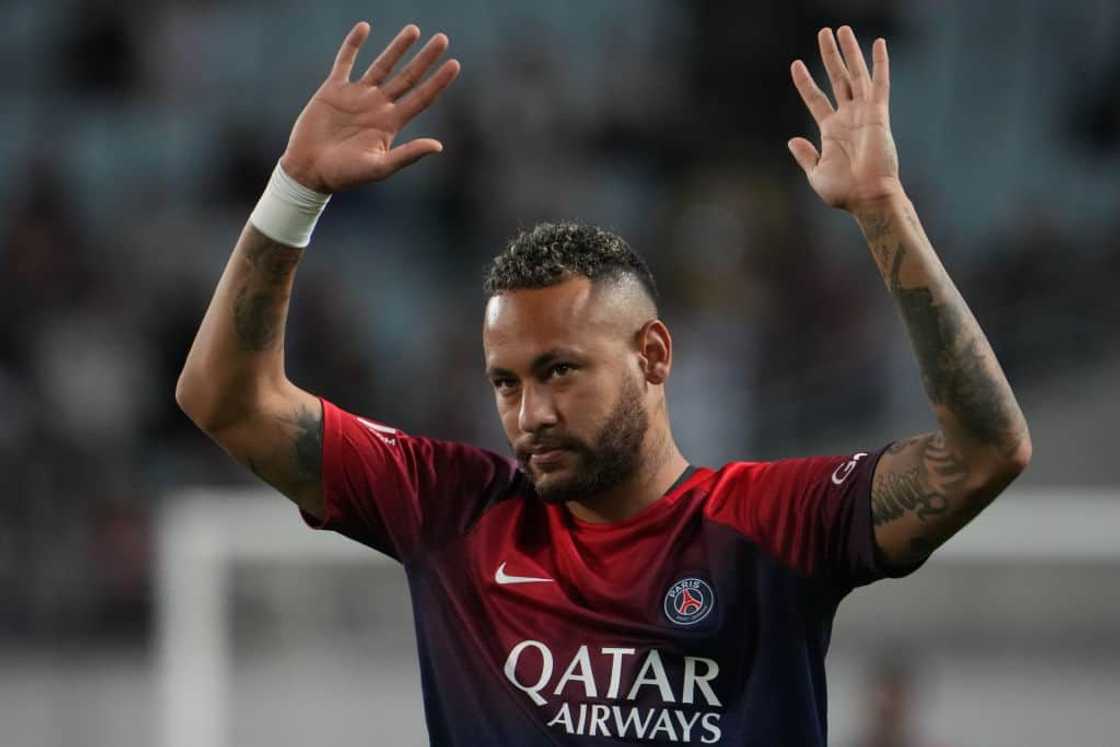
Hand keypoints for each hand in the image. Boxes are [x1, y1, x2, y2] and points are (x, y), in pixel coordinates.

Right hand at [280, 22, 459, 192]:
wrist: (309, 170)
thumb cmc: (345, 175)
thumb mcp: (379, 167)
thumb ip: (407, 155)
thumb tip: (438, 146)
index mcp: (391, 124)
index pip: (421, 98)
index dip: (438, 82)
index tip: (454, 64)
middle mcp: (378, 107)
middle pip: (408, 77)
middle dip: (425, 59)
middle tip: (443, 39)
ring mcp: (357, 96)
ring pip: (382, 65)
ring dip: (398, 47)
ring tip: (414, 30)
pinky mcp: (333, 90)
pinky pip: (345, 61)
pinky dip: (353, 44)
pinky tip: (364, 27)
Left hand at [788, 27, 901, 211]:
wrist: (867, 197)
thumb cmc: (844, 191)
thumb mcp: (816, 174)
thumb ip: (805, 155)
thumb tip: (791, 140)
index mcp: (831, 130)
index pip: (815, 98)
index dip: (805, 81)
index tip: (795, 64)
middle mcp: (847, 117)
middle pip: (836, 78)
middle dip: (830, 56)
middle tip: (824, 33)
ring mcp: (862, 113)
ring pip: (855, 74)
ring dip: (849, 52)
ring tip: (841, 30)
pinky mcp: (877, 114)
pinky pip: (879, 84)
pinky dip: (879, 63)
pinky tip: (877, 43)